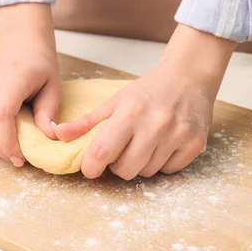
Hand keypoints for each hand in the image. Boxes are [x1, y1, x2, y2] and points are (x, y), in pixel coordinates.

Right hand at [0, 3, 59, 166]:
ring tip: (15, 139)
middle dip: (3, 150)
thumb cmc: (39, 60)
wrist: (18, 39)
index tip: (21, 158)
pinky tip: (4, 125)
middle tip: (23, 153)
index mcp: (10, 81)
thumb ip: (49, 111)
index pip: (0, 118)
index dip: (8, 144)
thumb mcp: (53, 84)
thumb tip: (49, 138)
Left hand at [55, 25, 235, 179]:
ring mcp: (177, 135)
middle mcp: (154, 124)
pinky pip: (169, 171)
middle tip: (122, 148)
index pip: (102, 152)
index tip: (91, 166)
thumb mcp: (115, 101)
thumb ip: (86, 122)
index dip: (91, 166)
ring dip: (141, 163)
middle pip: (125, 170)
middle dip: (118, 164)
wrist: (188, 78)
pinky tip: (163, 144)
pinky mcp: (194, 144)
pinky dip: (162, 162)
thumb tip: (57, 135)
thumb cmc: (147, 90)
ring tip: (144, 142)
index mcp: (129, 112)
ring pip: (147, 172)